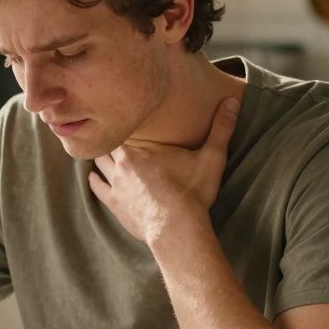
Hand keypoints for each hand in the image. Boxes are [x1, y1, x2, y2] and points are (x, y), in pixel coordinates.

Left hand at [88, 98, 240, 243]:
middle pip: (108, 142)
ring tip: (103, 151)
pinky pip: (96, 187)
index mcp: (141, 146)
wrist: (176, 229)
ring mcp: (115, 183)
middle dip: (111, 137)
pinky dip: (94, 180)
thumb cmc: (192, 192)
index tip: (126, 113)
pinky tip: (94, 176)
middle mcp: (122, 162)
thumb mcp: (211, 158)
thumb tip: (233, 100)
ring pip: (98, 162)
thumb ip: (222, 128)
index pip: (123, 124)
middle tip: (113, 131)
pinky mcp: (113, 204)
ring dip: (101, 157)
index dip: (124, 119)